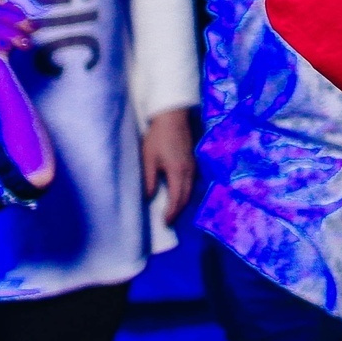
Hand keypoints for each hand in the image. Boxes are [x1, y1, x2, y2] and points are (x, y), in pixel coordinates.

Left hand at [141, 106, 197, 225]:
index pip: (177, 200)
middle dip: (178, 211)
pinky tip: (179, 194)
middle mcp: (189, 172)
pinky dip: (185, 192)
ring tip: (172, 211)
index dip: (171, 213)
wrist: (172, 117)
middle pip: (186, 197)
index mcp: (178, 173)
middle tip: (168, 222)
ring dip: (182, 202)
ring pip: (190, 190)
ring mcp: (193, 166)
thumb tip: (149, 198)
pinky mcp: (193, 161)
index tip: (165, 223)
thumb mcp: (148, 159)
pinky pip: (192, 182)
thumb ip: (149, 180)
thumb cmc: (158, 137)